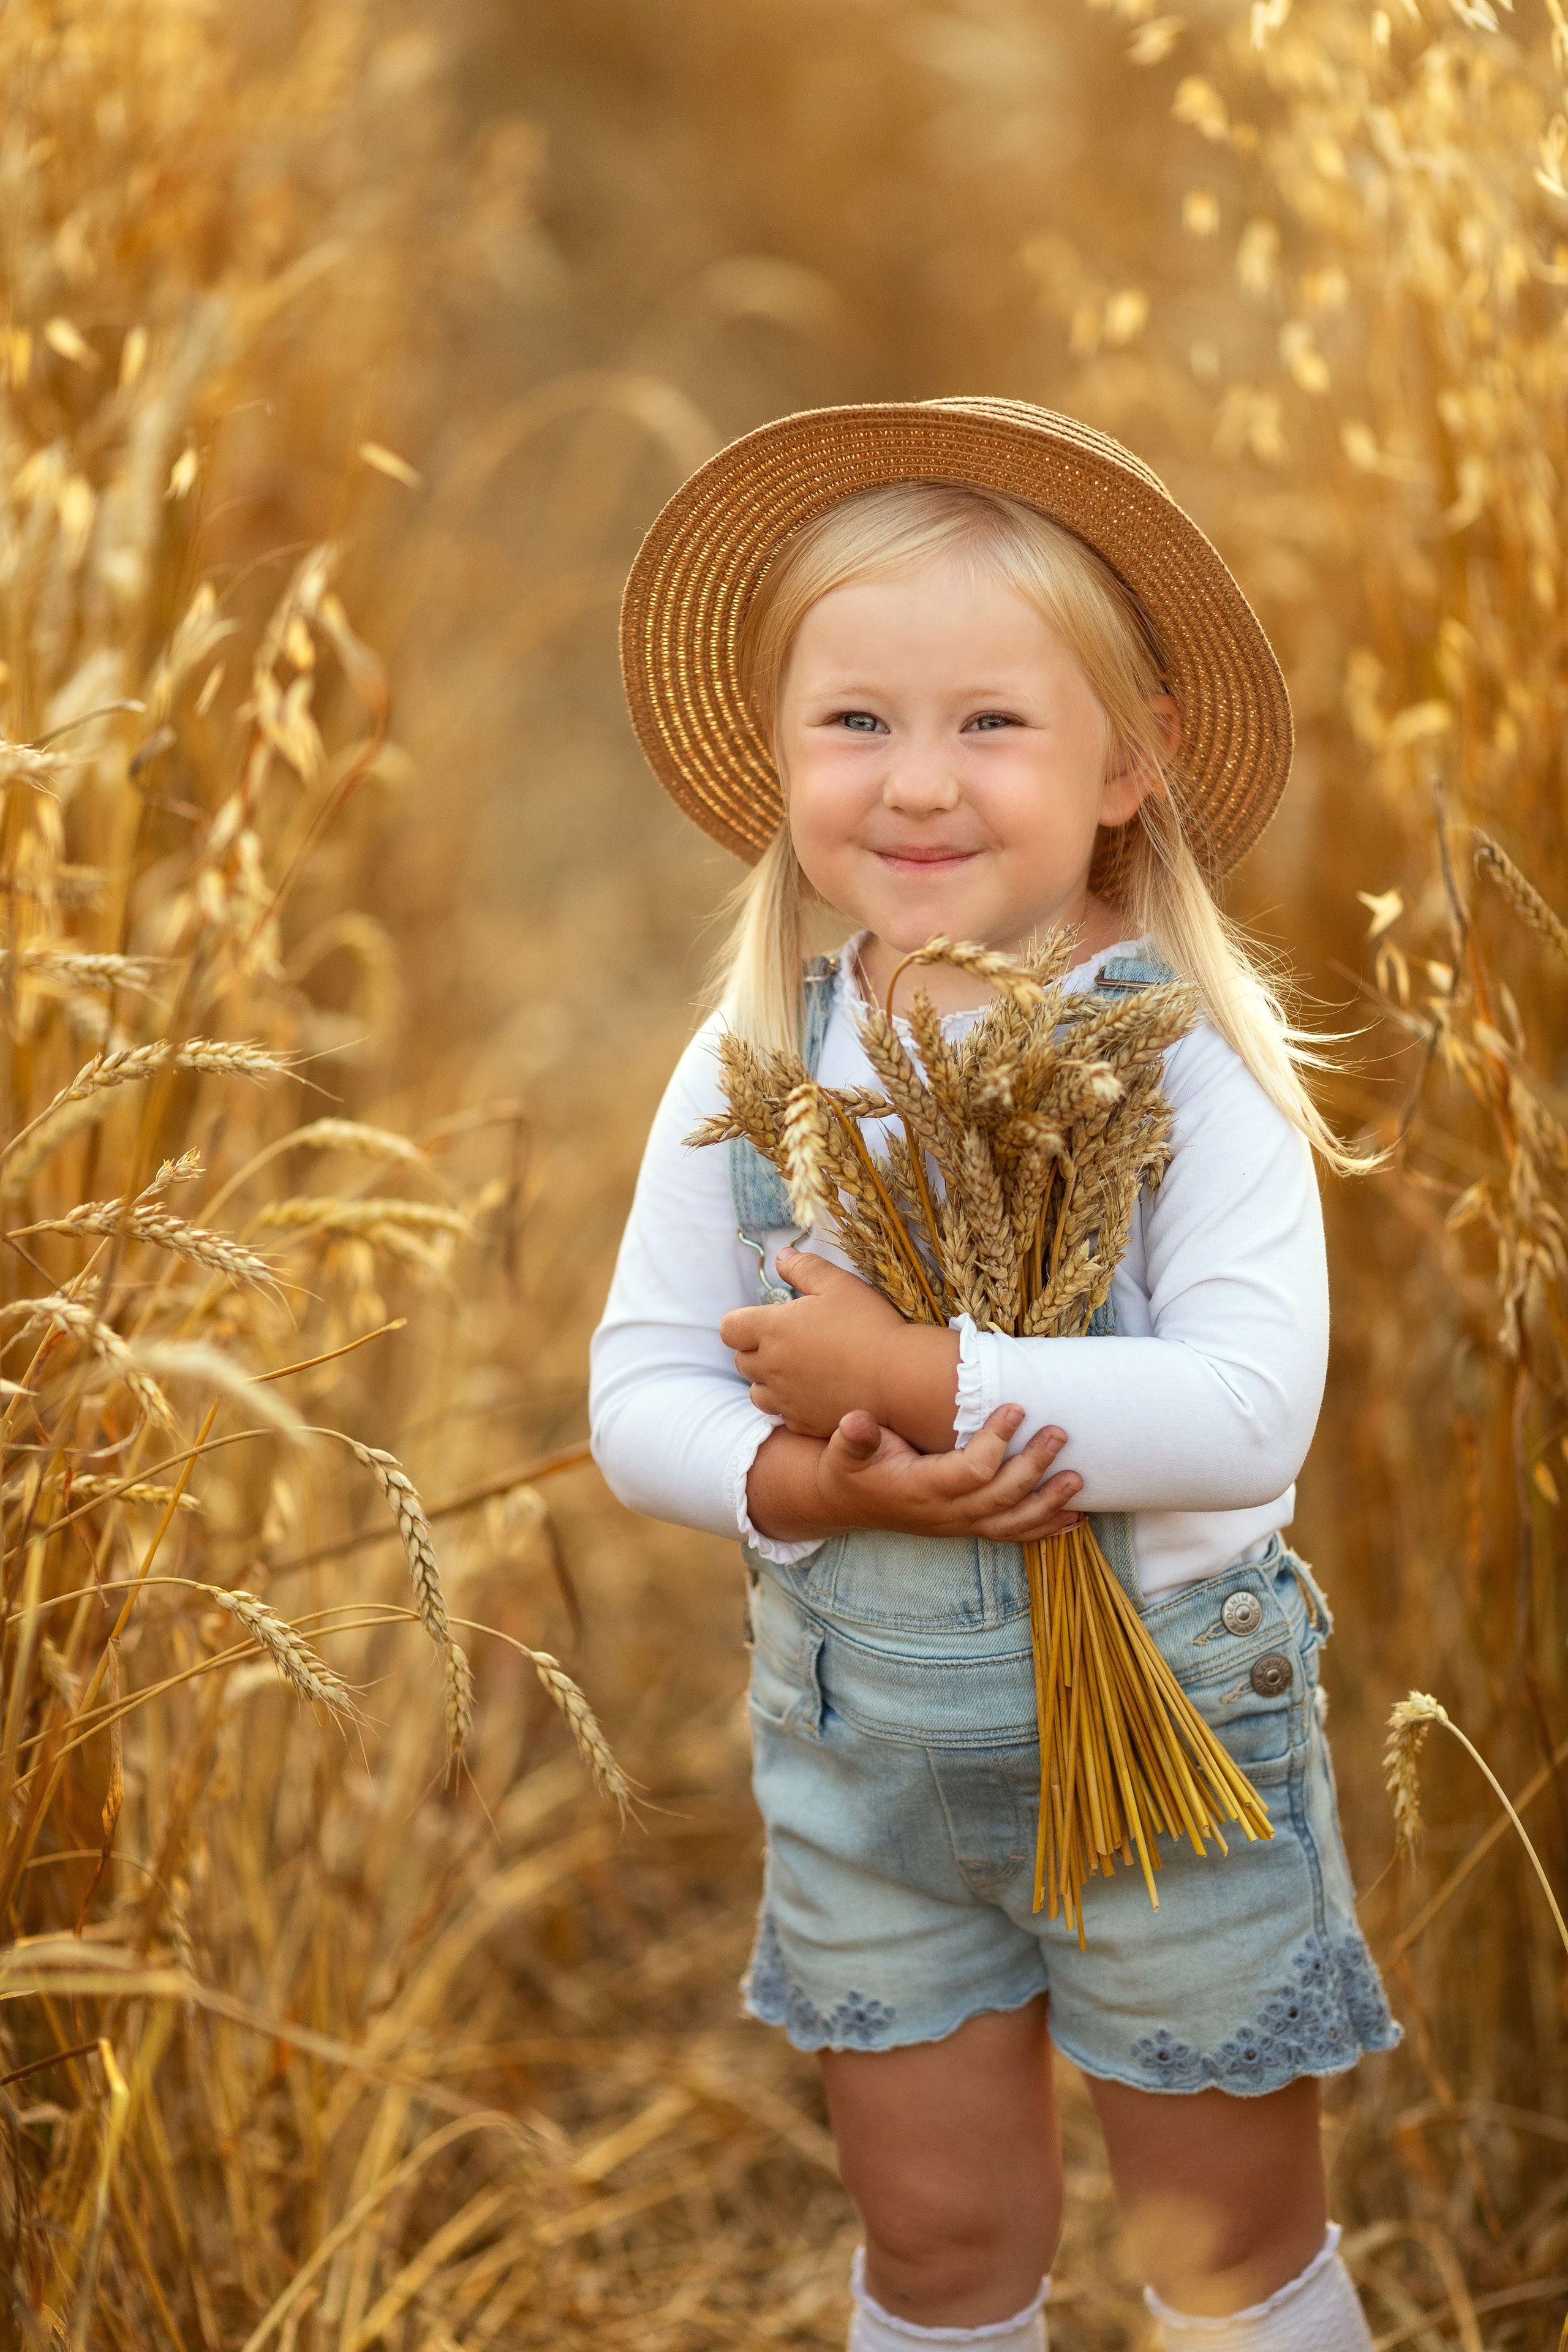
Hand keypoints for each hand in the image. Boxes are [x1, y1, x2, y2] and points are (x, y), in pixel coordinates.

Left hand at [721, 1247, 960, 1450]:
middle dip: (756, 1351)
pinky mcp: (803, 1423)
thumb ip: (804, 1268)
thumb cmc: (870, 1325)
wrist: (900, 1378)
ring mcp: (785, 1398)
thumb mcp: (838, 1284)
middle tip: (791, 1343)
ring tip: (800, 1371)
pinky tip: (819, 1393)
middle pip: (741, 1361)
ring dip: (769, 1382)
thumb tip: (780, 1257)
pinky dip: (793, 1405)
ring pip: (757, 1392)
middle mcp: (771, 1366)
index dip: (742, 1323)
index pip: (730, 1328)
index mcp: (773, 1329)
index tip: (767, 1321)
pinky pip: (784, 1416)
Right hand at [746, 1406, 1083, 1545]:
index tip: (1015, 1407)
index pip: (970, 1471)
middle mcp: (945, 1515)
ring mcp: (959, 1526)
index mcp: (920, 1490)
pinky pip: (1012, 1535)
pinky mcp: (968, 1528)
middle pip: (1000, 1497)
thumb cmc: (850, 1468)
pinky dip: (1045, 1529)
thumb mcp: (844, 1451)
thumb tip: (856, 1421)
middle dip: (1033, 1466)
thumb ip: (854, 1437)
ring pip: (1012, 1523)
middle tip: (1058, 1432)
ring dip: (1048, 1503)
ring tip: (1078, 1479)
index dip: (996, 1442)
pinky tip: (1075, 1518)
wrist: (847, 1503)